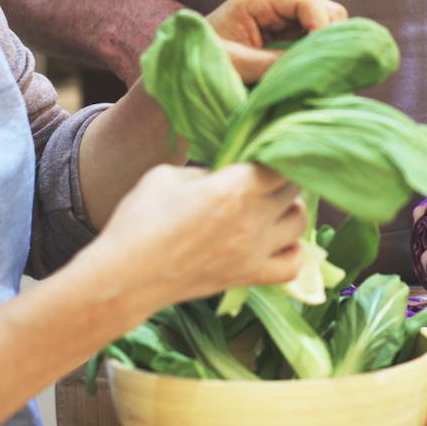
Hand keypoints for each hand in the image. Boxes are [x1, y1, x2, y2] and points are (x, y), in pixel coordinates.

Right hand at [99, 161, 306, 304]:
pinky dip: (292, 250)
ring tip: (271, 203)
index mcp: (234, 188)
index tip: (264, 148)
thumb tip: (226, 172)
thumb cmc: (140, 220)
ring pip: (300, 223)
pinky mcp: (249, 277)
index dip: (277, 151)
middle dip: (281, 176)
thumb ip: (207, 170)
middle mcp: (253, 219)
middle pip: (293, 188)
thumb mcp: (169, 175)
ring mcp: (254, 252)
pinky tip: (276, 240)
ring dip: (290, 208)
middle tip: (262, 173)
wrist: (126, 276)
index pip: (281, 162)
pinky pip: (293, 265)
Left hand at [206, 0, 347, 82]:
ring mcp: (280, 16)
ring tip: (314, 69)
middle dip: (328, 34)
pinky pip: (313, 35)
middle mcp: (273, 2)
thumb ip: (272, 63)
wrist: (183, 66)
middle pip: (322, 6)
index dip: (322, 24)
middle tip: (320, 66)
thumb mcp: (235, 64)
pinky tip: (309, 68)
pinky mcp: (284, 32)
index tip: (322, 54)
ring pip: (323, 20)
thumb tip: (310, 67)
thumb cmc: (200, 61)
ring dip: (324, 44)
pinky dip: (317, 50)